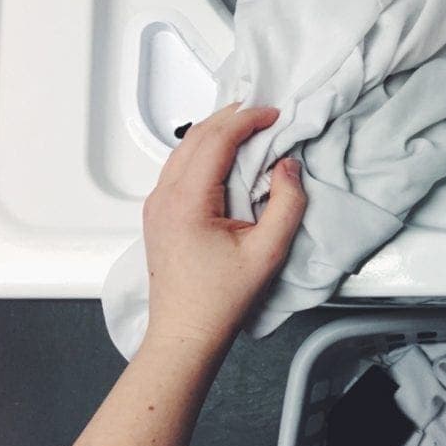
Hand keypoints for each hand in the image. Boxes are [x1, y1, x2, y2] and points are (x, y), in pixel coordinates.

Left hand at [141, 103, 306, 351]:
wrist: (187, 332)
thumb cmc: (221, 299)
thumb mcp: (268, 252)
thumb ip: (286, 204)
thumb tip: (288, 167)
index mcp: (187, 201)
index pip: (216, 139)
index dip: (247, 119)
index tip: (274, 114)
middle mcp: (164, 197)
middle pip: (196, 136)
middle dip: (232, 117)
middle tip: (264, 113)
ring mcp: (156, 204)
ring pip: (183, 149)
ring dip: (216, 132)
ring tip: (249, 129)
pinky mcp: (159, 214)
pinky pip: (179, 167)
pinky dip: (205, 151)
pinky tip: (226, 157)